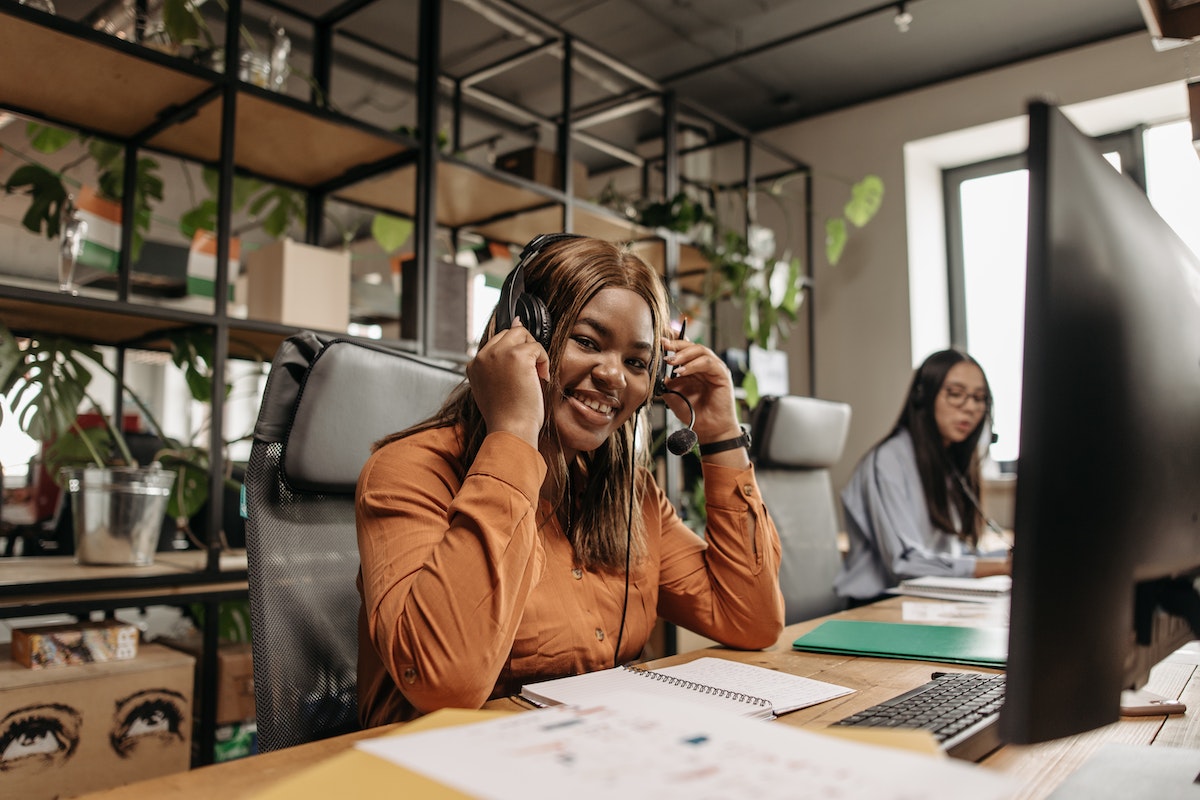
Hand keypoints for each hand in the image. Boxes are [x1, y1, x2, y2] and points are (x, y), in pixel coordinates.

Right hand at [466, 319, 549, 447]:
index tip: (520, 371)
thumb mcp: (494, 387)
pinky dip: (544, 361)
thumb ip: (500, 361)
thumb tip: (517, 322)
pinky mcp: (517, 355)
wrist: (511, 430)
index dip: (512, 354)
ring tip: (535, 375)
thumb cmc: (507, 415)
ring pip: (522, 333)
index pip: (496, 344)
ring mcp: (498, 354)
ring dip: (534, 352)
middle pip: (508, 334)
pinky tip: (541, 378)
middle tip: (530, 373)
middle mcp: (483, 356)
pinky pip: (537, 346)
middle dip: (524, 349)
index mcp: (474, 365)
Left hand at [661, 334, 741, 444]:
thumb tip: (653, 369)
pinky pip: (708, 363)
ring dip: (684, 354)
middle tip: (662, 344)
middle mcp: (703, 364)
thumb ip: (664, 380)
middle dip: (675, 344)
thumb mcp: (672, 393)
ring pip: (700, 350)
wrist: (707, 428)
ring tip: (671, 361)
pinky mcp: (722, 374)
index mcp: (692, 366)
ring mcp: (714, 368)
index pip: (683, 347)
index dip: (673, 339)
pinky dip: (693, 365)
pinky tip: (682, 371)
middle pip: (691, 345)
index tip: (659, 338)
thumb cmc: (692, 411)